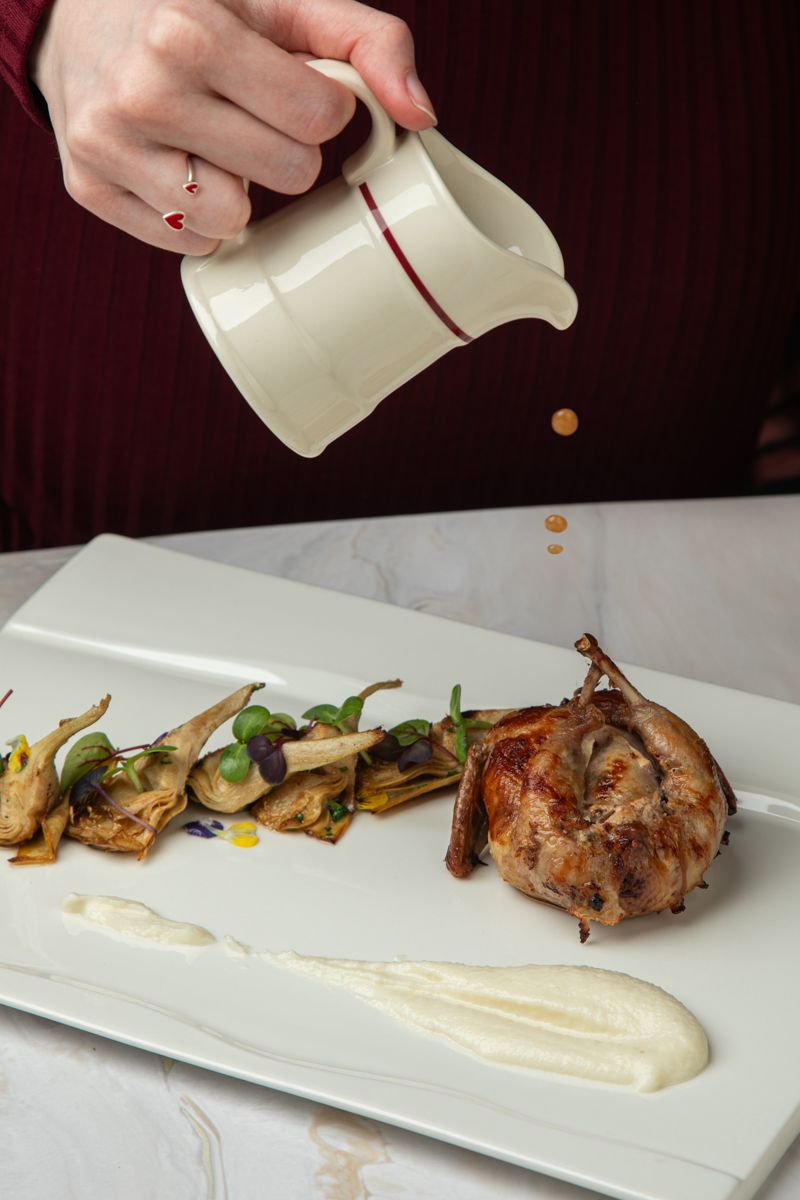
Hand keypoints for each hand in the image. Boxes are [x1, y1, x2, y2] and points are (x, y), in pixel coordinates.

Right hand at [31, 0, 435, 253]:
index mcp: (189, 32)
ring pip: (233, 220)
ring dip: (241, 191)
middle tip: (251, 115)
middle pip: (287, 174)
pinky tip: (180, 167)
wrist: (76, 18)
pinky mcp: (89, 189)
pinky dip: (197, 216)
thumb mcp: (284, 2)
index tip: (290, 86)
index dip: (321, 108)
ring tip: (214, 143)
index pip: (319, 120)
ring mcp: (107, 147)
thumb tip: (421, 115)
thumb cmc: (199, 9)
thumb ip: (369, 41)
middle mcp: (141, 92)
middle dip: (285, 148)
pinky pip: (189, 243)